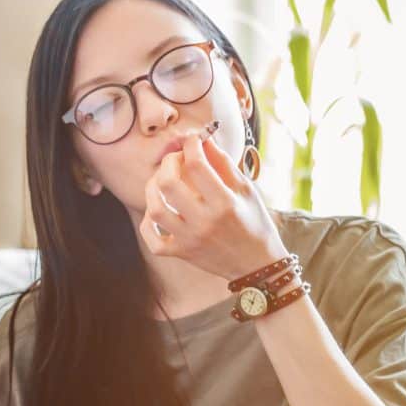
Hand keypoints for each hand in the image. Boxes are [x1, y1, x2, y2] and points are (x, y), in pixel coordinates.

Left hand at [139, 133, 289, 279]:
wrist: (257, 264)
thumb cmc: (254, 222)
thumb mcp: (246, 189)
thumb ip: (224, 163)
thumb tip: (204, 140)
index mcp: (225, 202)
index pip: (197, 165)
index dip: (191, 145)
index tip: (193, 141)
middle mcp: (204, 221)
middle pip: (168, 184)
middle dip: (169, 162)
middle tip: (177, 159)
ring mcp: (189, 239)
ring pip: (155, 209)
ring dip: (152, 188)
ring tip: (162, 180)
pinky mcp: (181, 253)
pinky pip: (152, 239)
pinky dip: (148, 223)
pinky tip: (156, 211)